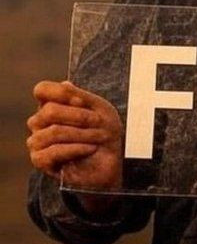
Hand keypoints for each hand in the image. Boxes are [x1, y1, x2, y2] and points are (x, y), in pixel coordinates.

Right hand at [28, 80, 123, 213]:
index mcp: (52, 105)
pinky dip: (75, 149)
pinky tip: (89, 148)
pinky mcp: (40, 160)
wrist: (111, 160)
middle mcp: (40, 122)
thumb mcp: (99, 109)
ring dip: (80, 134)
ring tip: (98, 138)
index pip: (42, 89)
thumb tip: (64, 84)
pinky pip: (51, 152)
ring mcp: (37, 140)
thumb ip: (80, 96)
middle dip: (79, 117)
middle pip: (49, 111)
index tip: (83, 102)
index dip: (62, 93)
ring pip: (52, 132)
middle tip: (99, 123)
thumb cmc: (105, 131)